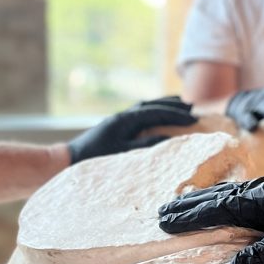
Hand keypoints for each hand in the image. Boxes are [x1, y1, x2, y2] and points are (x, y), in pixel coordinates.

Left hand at [68, 96, 197, 162]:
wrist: (70, 159)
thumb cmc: (96, 159)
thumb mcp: (124, 154)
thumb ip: (146, 145)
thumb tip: (167, 138)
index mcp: (126, 120)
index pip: (156, 113)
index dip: (175, 115)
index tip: (193, 118)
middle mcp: (123, 115)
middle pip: (152, 104)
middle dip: (172, 105)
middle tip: (191, 106)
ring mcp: (118, 119)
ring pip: (145, 106)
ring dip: (162, 105)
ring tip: (179, 104)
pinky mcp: (115, 126)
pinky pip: (139, 113)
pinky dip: (152, 111)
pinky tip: (157, 116)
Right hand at [158, 164, 263, 263]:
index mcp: (258, 198)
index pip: (215, 207)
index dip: (190, 216)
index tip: (165, 222)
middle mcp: (261, 193)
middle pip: (217, 198)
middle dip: (190, 206)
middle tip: (163, 211)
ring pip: (230, 198)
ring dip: (207, 203)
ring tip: (188, 206)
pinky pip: (246, 204)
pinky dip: (230, 207)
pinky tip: (233, 213)